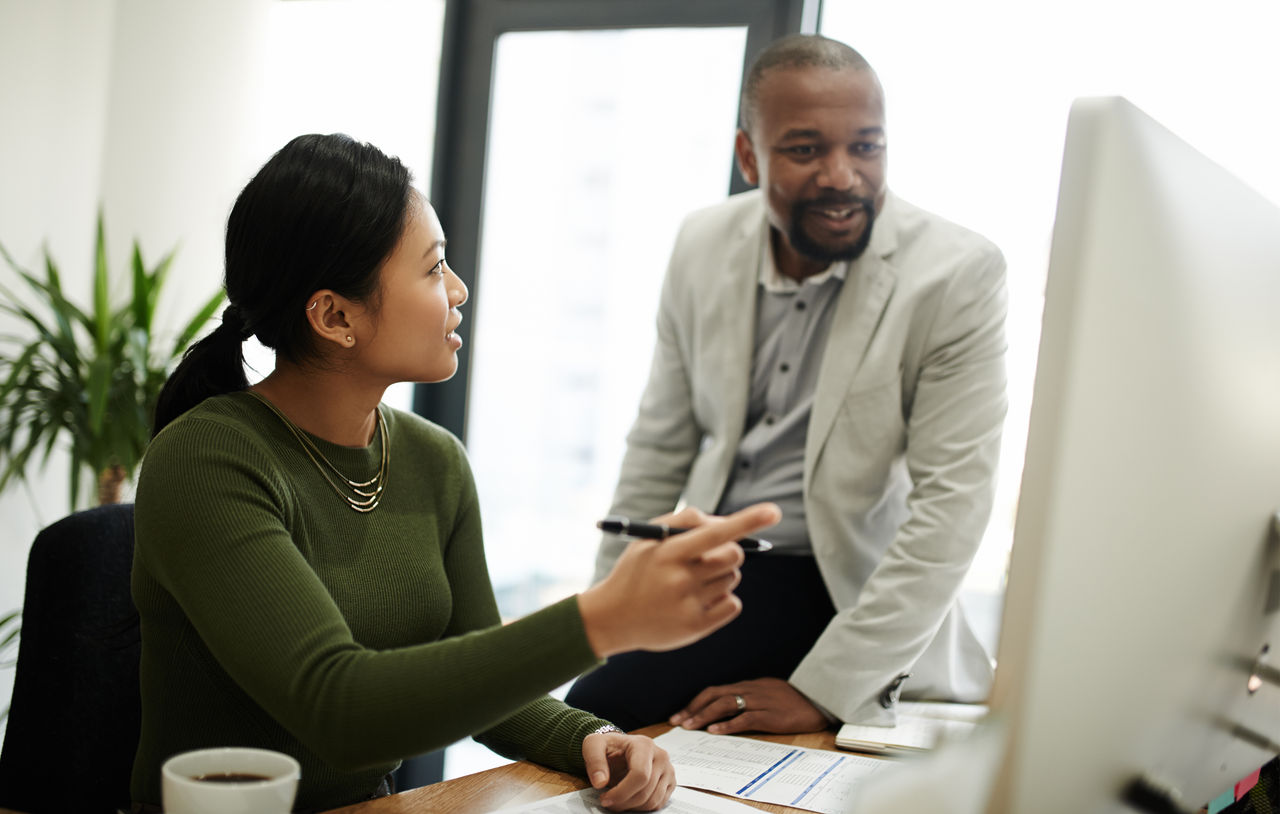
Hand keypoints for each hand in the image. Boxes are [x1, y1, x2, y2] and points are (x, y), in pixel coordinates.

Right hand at [578, 502, 780, 657]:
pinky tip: (698, 601)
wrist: (612, 618)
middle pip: (734, 556)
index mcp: (668, 552)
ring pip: (733, 579)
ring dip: (721, 576)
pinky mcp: (696, 627)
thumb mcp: (649, 539)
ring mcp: (689, 604)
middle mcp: (680, 578)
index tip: (774, 511)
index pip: (716, 532)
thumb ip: (685, 522)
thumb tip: (726, 522)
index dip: (748, 520)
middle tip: (710, 557)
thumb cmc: (637, 571)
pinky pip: (733, 604)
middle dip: (731, 551)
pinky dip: (724, 599)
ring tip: (692, 583)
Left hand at [581, 731, 675, 810]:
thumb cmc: (609, 747)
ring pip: (653, 800)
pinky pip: (659, 803)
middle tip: (607, 802)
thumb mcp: (593, 746)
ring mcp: (668, 770)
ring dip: (632, 807)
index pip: (640, 776)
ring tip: (617, 800)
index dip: (622, 793)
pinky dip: (642, 808)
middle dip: (624, 802)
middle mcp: (661, 756)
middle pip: (646, 791)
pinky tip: (629, 800)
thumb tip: (600, 782)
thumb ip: (594, 761)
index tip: (605, 799)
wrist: (621, 748)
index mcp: (644, 745)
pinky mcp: (670, 782)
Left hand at [668, 677, 829, 734]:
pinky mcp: (770, 715)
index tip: (681, 713)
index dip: (696, 701)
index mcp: (748, 685)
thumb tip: (727, 707)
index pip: (715, 690)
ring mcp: (760, 702)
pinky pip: (745, 718)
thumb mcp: (767, 693)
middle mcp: (750, 690)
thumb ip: (748, 697)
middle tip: (677, 720)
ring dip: (704, 715)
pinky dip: (727, 724)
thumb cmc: (794, 700)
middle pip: (715, 695)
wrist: (820, 701)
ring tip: (690, 725)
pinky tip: (715, 730)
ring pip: (725, 704)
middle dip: (693, 708)